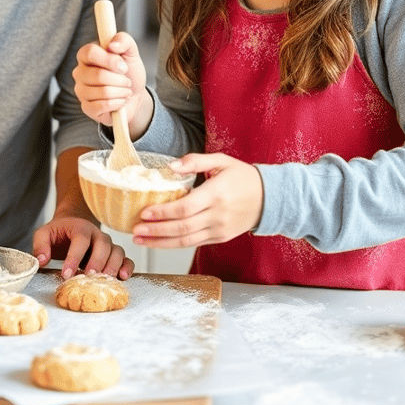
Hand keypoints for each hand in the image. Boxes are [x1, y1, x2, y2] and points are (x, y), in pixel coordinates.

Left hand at [33, 216, 134, 280]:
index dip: (74, 257)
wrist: (73, 224)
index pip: (80, 240)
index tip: (66, 274)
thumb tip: (41, 261)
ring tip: (106, 280)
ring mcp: (108, 244)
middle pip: (103, 245)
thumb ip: (40, 245)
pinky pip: (126, 259)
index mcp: (80, 227)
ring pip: (117, 251)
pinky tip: (123, 277)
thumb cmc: (59, 232)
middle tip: (89, 277)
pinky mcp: (114, 254)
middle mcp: (98, 235)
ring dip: (113, 266)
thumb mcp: (44, 234)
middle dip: (97, 262)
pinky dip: (127, 267)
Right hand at [72, 32, 151, 138]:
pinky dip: (118, 103)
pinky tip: (120, 101)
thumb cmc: (129, 72)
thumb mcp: (131, 52)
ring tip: (125, 90)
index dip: (109, 60)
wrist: (135, 95)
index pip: (89, 52)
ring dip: (121, 91)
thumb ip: (123, 40)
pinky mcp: (86, 108)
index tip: (123, 66)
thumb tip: (112, 45)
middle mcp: (80, 72)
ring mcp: (81, 91)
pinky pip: (102, 105)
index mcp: (86, 55)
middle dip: (120, 79)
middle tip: (127, 80)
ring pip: (103, 91)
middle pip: (98, 75)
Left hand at [131, 153, 263, 247]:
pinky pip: (194, 243)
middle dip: (156, 231)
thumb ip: (195, 160)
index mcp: (216, 194)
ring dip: (161, 242)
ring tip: (141, 240)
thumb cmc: (243, 176)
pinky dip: (175, 244)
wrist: (270, 198)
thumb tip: (171, 166)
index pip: (184, 208)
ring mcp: (219, 230)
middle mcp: (217, 215)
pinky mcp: (220, 238)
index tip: (144, 212)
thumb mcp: (221, 160)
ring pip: (186, 241)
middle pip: (181, 228)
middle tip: (135, 231)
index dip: (163, 213)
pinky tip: (160, 241)